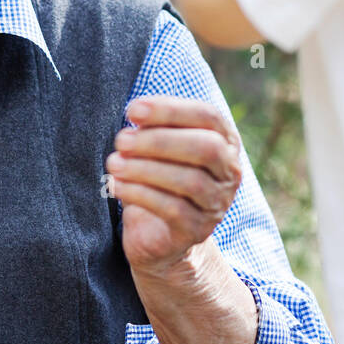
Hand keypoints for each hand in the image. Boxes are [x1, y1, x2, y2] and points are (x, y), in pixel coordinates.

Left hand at [105, 96, 243, 276]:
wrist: (158, 233)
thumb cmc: (157, 177)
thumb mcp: (157, 147)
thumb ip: (153, 127)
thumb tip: (137, 112)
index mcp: (224, 140)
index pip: (207, 116)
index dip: (170, 110)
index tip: (133, 110)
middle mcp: (229, 171)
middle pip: (207, 148)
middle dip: (159, 141)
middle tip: (121, 140)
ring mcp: (217, 203)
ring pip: (190, 181)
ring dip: (145, 169)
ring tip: (114, 163)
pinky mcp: (197, 230)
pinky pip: (173, 210)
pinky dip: (140, 194)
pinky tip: (116, 185)